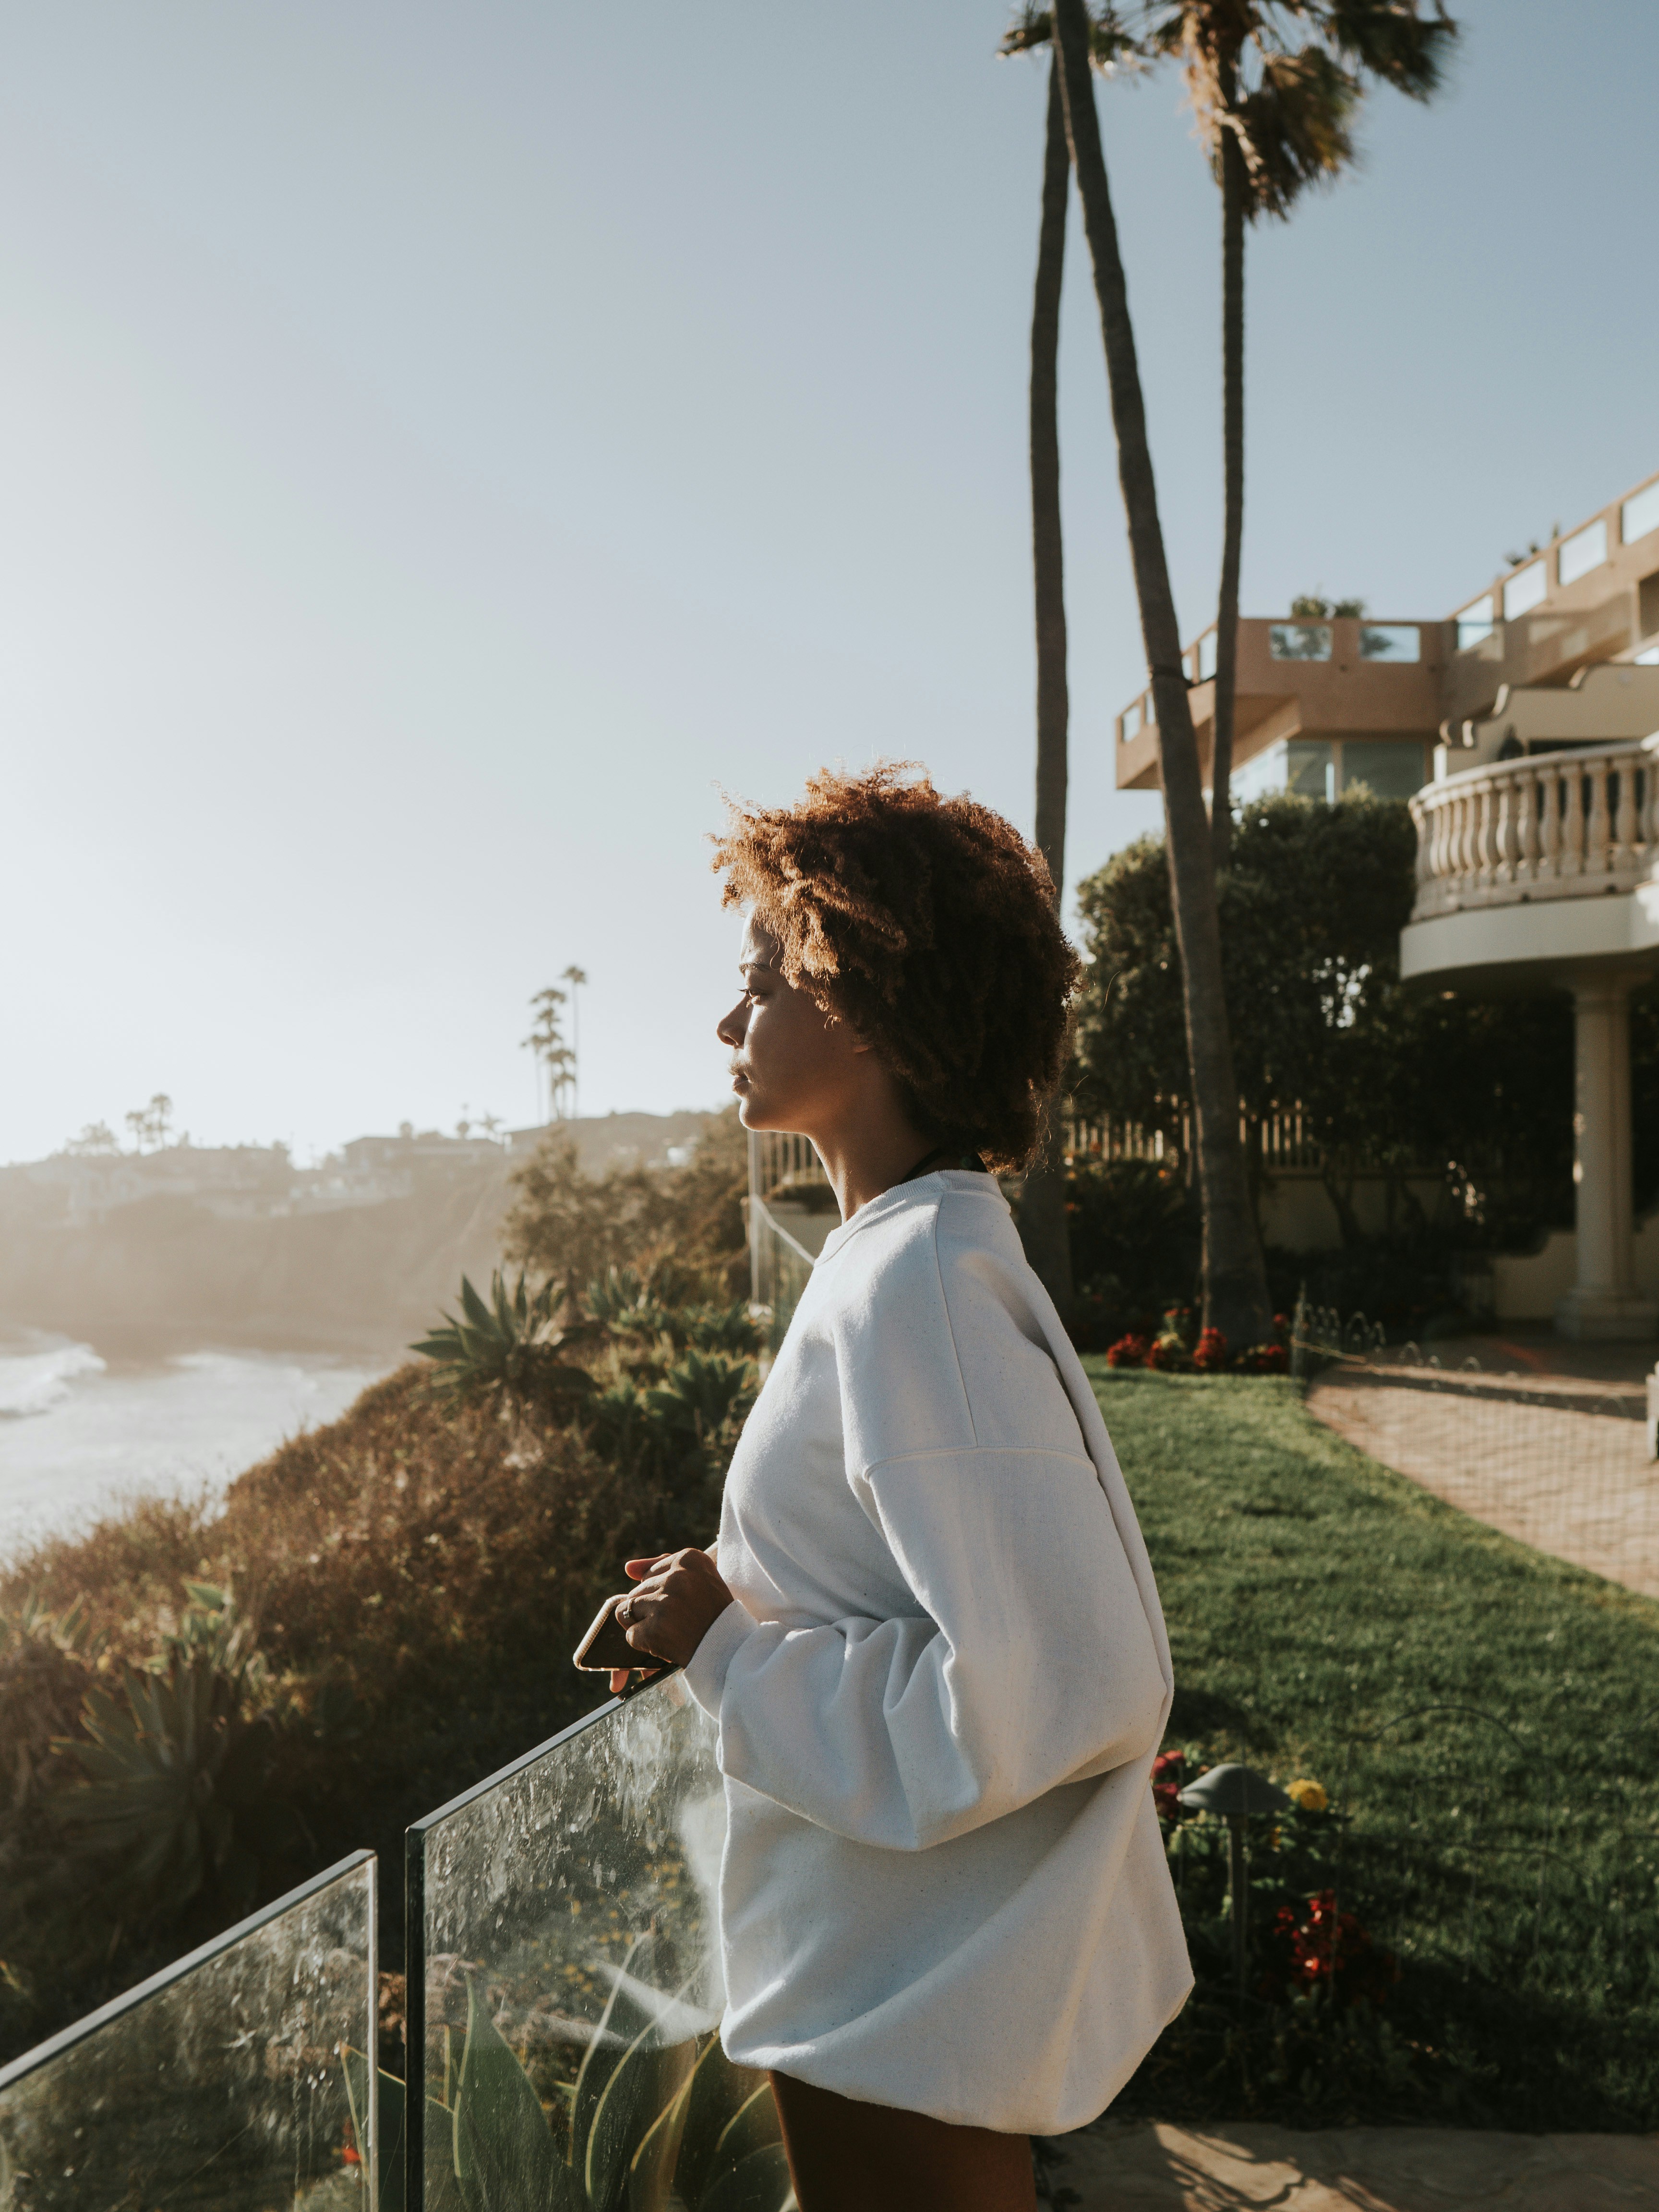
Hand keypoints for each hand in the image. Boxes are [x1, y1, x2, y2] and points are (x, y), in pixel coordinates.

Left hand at [607, 1548, 733, 1694]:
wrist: (731, 1650)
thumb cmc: (713, 1614)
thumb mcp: (697, 1579)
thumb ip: (662, 1566)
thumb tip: (628, 1568)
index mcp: (690, 1558)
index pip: (650, 1573)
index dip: (663, 1594)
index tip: (685, 1604)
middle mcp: (677, 1576)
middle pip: (638, 1590)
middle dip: (651, 1608)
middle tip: (679, 1620)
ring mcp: (665, 1602)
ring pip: (629, 1610)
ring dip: (645, 1624)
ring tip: (672, 1630)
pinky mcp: (655, 1628)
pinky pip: (631, 1635)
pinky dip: (644, 1643)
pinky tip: (666, 1643)